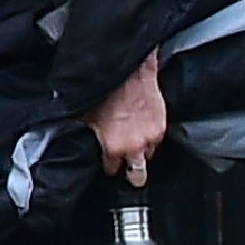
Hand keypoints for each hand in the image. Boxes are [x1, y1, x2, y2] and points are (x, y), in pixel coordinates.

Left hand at [85, 52, 168, 184]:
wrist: (127, 69)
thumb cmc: (104, 89)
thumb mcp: (87, 115)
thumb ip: (89, 136)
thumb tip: (83, 144)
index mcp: (111, 146)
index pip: (111, 170)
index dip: (109, 165)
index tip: (109, 160)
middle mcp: (132, 146)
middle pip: (136, 175)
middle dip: (130, 171)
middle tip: (126, 162)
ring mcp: (150, 138)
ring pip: (148, 156)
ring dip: (141, 150)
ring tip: (134, 138)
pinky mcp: (161, 127)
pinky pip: (157, 142)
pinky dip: (151, 137)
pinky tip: (143, 126)